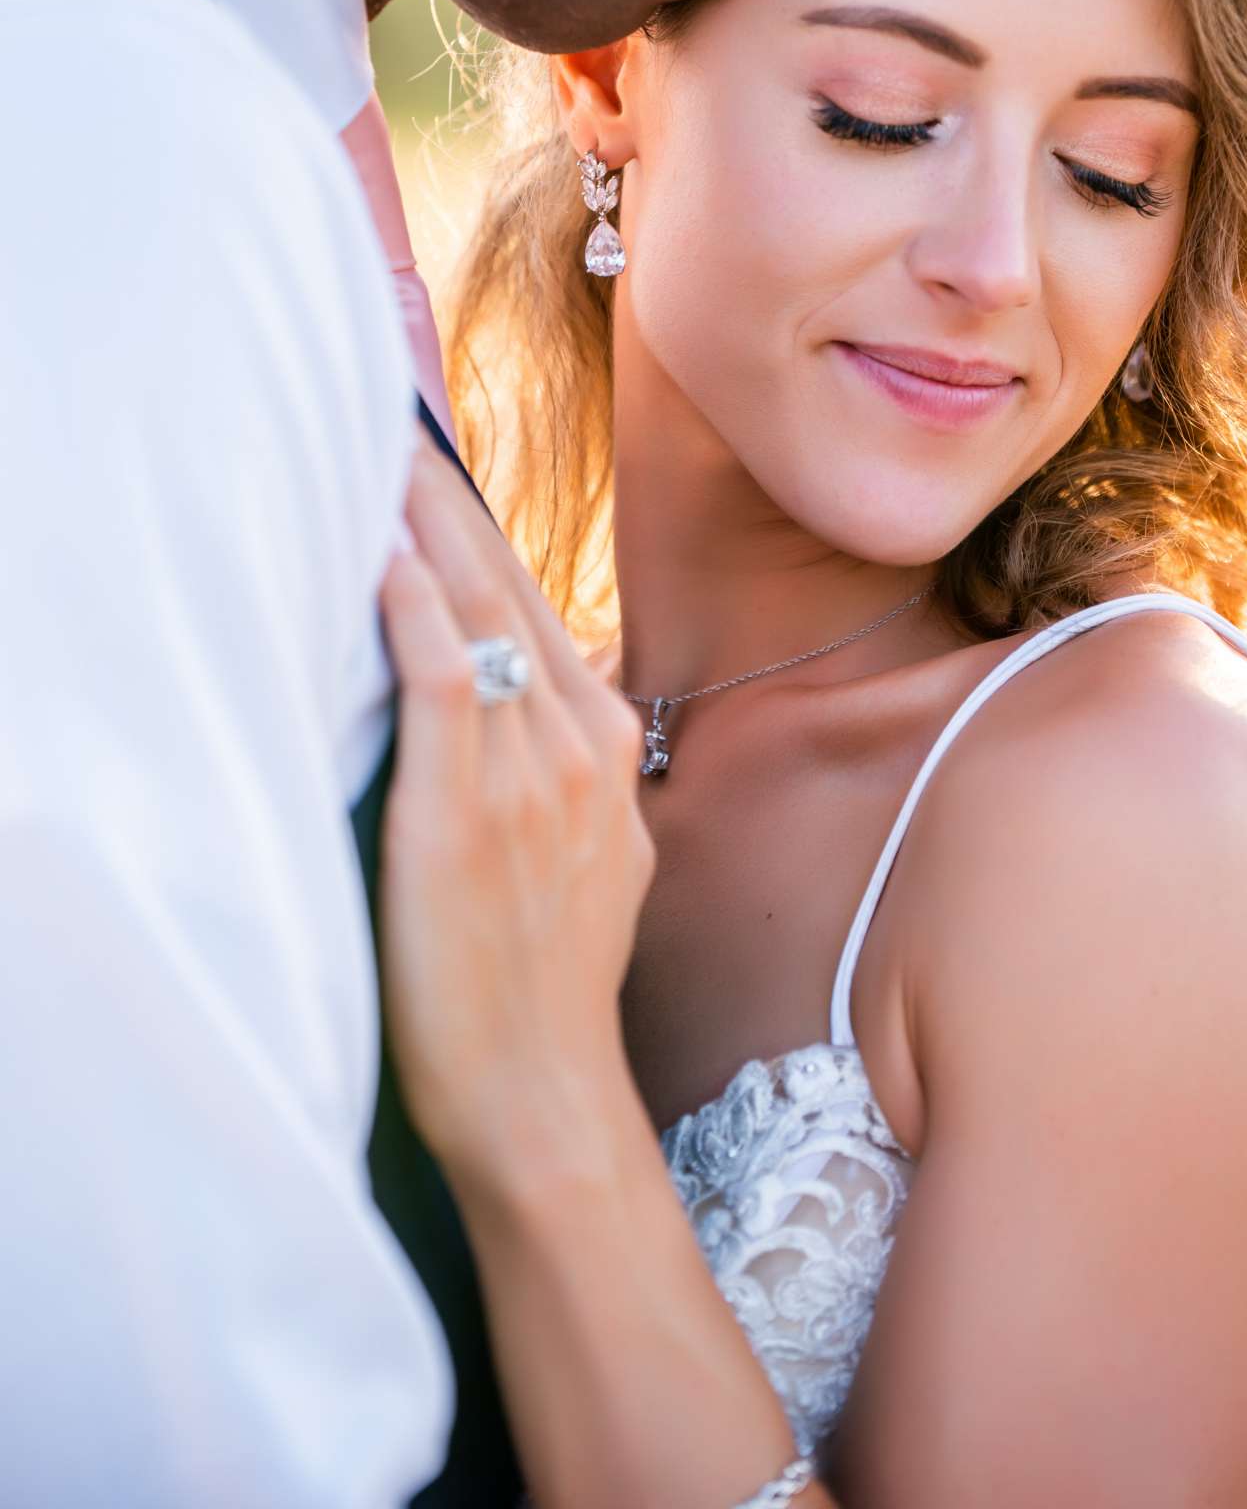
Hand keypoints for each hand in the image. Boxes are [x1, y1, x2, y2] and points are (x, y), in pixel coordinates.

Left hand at [377, 440, 654, 1204]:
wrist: (545, 1093)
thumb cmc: (548, 981)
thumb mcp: (591, 850)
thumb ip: (564, 765)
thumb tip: (527, 702)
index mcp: (603, 743)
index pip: (530, 604)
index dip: (473, 529)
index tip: (426, 462)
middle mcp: (575, 743)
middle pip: (502, 589)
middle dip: (445, 500)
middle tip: (389, 422)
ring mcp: (528, 777)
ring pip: (474, 620)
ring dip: (421, 530)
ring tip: (373, 460)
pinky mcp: (465, 816)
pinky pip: (445, 685)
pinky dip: (413, 611)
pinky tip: (382, 556)